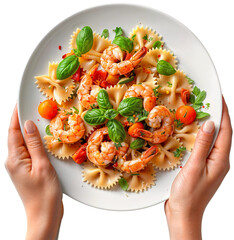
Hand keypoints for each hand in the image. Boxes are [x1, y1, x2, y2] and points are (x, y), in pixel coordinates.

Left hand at [5, 105, 62, 239]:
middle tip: (32, 108)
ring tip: (39, 119)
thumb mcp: (42, 166)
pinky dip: (35, 142)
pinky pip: (29, 151)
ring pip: (24, 143)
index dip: (16, 116)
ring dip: (30, 131)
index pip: (13, 131)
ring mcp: (21, 166)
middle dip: (23, 120)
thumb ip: (35, 144)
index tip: (20, 102)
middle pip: (16, 136)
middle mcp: (14, 161)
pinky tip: (42, 138)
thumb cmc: (44, 194)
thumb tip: (28, 125)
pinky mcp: (28, 169)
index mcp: (15, 159)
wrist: (44, 215)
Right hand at [165, 97, 231, 239]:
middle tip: (207, 102)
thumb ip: (202, 145)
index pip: (226, 131)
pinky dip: (200, 137)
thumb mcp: (194, 168)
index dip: (223, 113)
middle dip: (217, 117)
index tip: (219, 97)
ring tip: (200, 113)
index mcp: (220, 160)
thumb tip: (210, 124)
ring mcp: (211, 164)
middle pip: (221, 134)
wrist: (183, 214)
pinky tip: (191, 134)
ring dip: (208, 126)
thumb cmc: (188, 195)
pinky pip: (204, 147)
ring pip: (212, 140)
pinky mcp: (202, 167)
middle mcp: (219, 161)